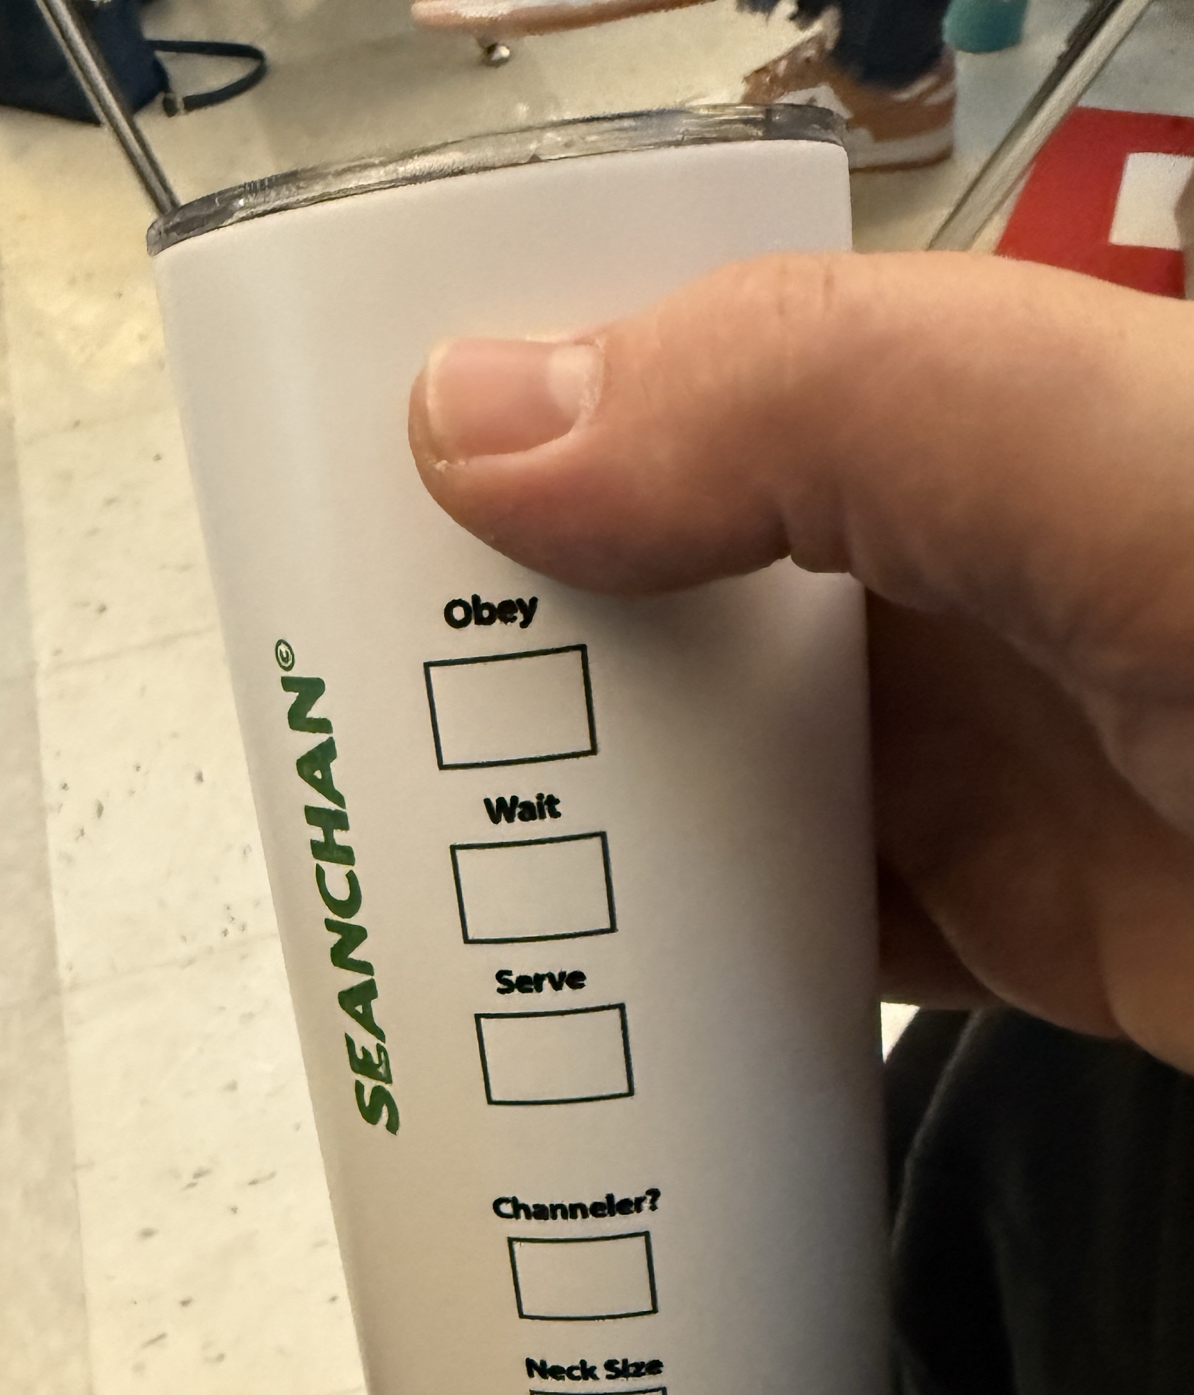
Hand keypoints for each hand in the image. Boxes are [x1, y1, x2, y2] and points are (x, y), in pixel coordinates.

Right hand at [409, 252, 1193, 1071]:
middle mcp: (929, 576)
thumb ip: (802, 400)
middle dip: (502, 662)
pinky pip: (790, 933)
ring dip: (576, 827)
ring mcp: (957, 758)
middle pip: (650, 601)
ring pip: (702, 779)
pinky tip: (605, 978)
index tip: (347, 523)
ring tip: (426, 864)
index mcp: (931, 412)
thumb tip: (483, 426)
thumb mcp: (1076, 454)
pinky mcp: (986, 914)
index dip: (495, 436)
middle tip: (351, 729)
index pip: (656, 386)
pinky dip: (692, 961)